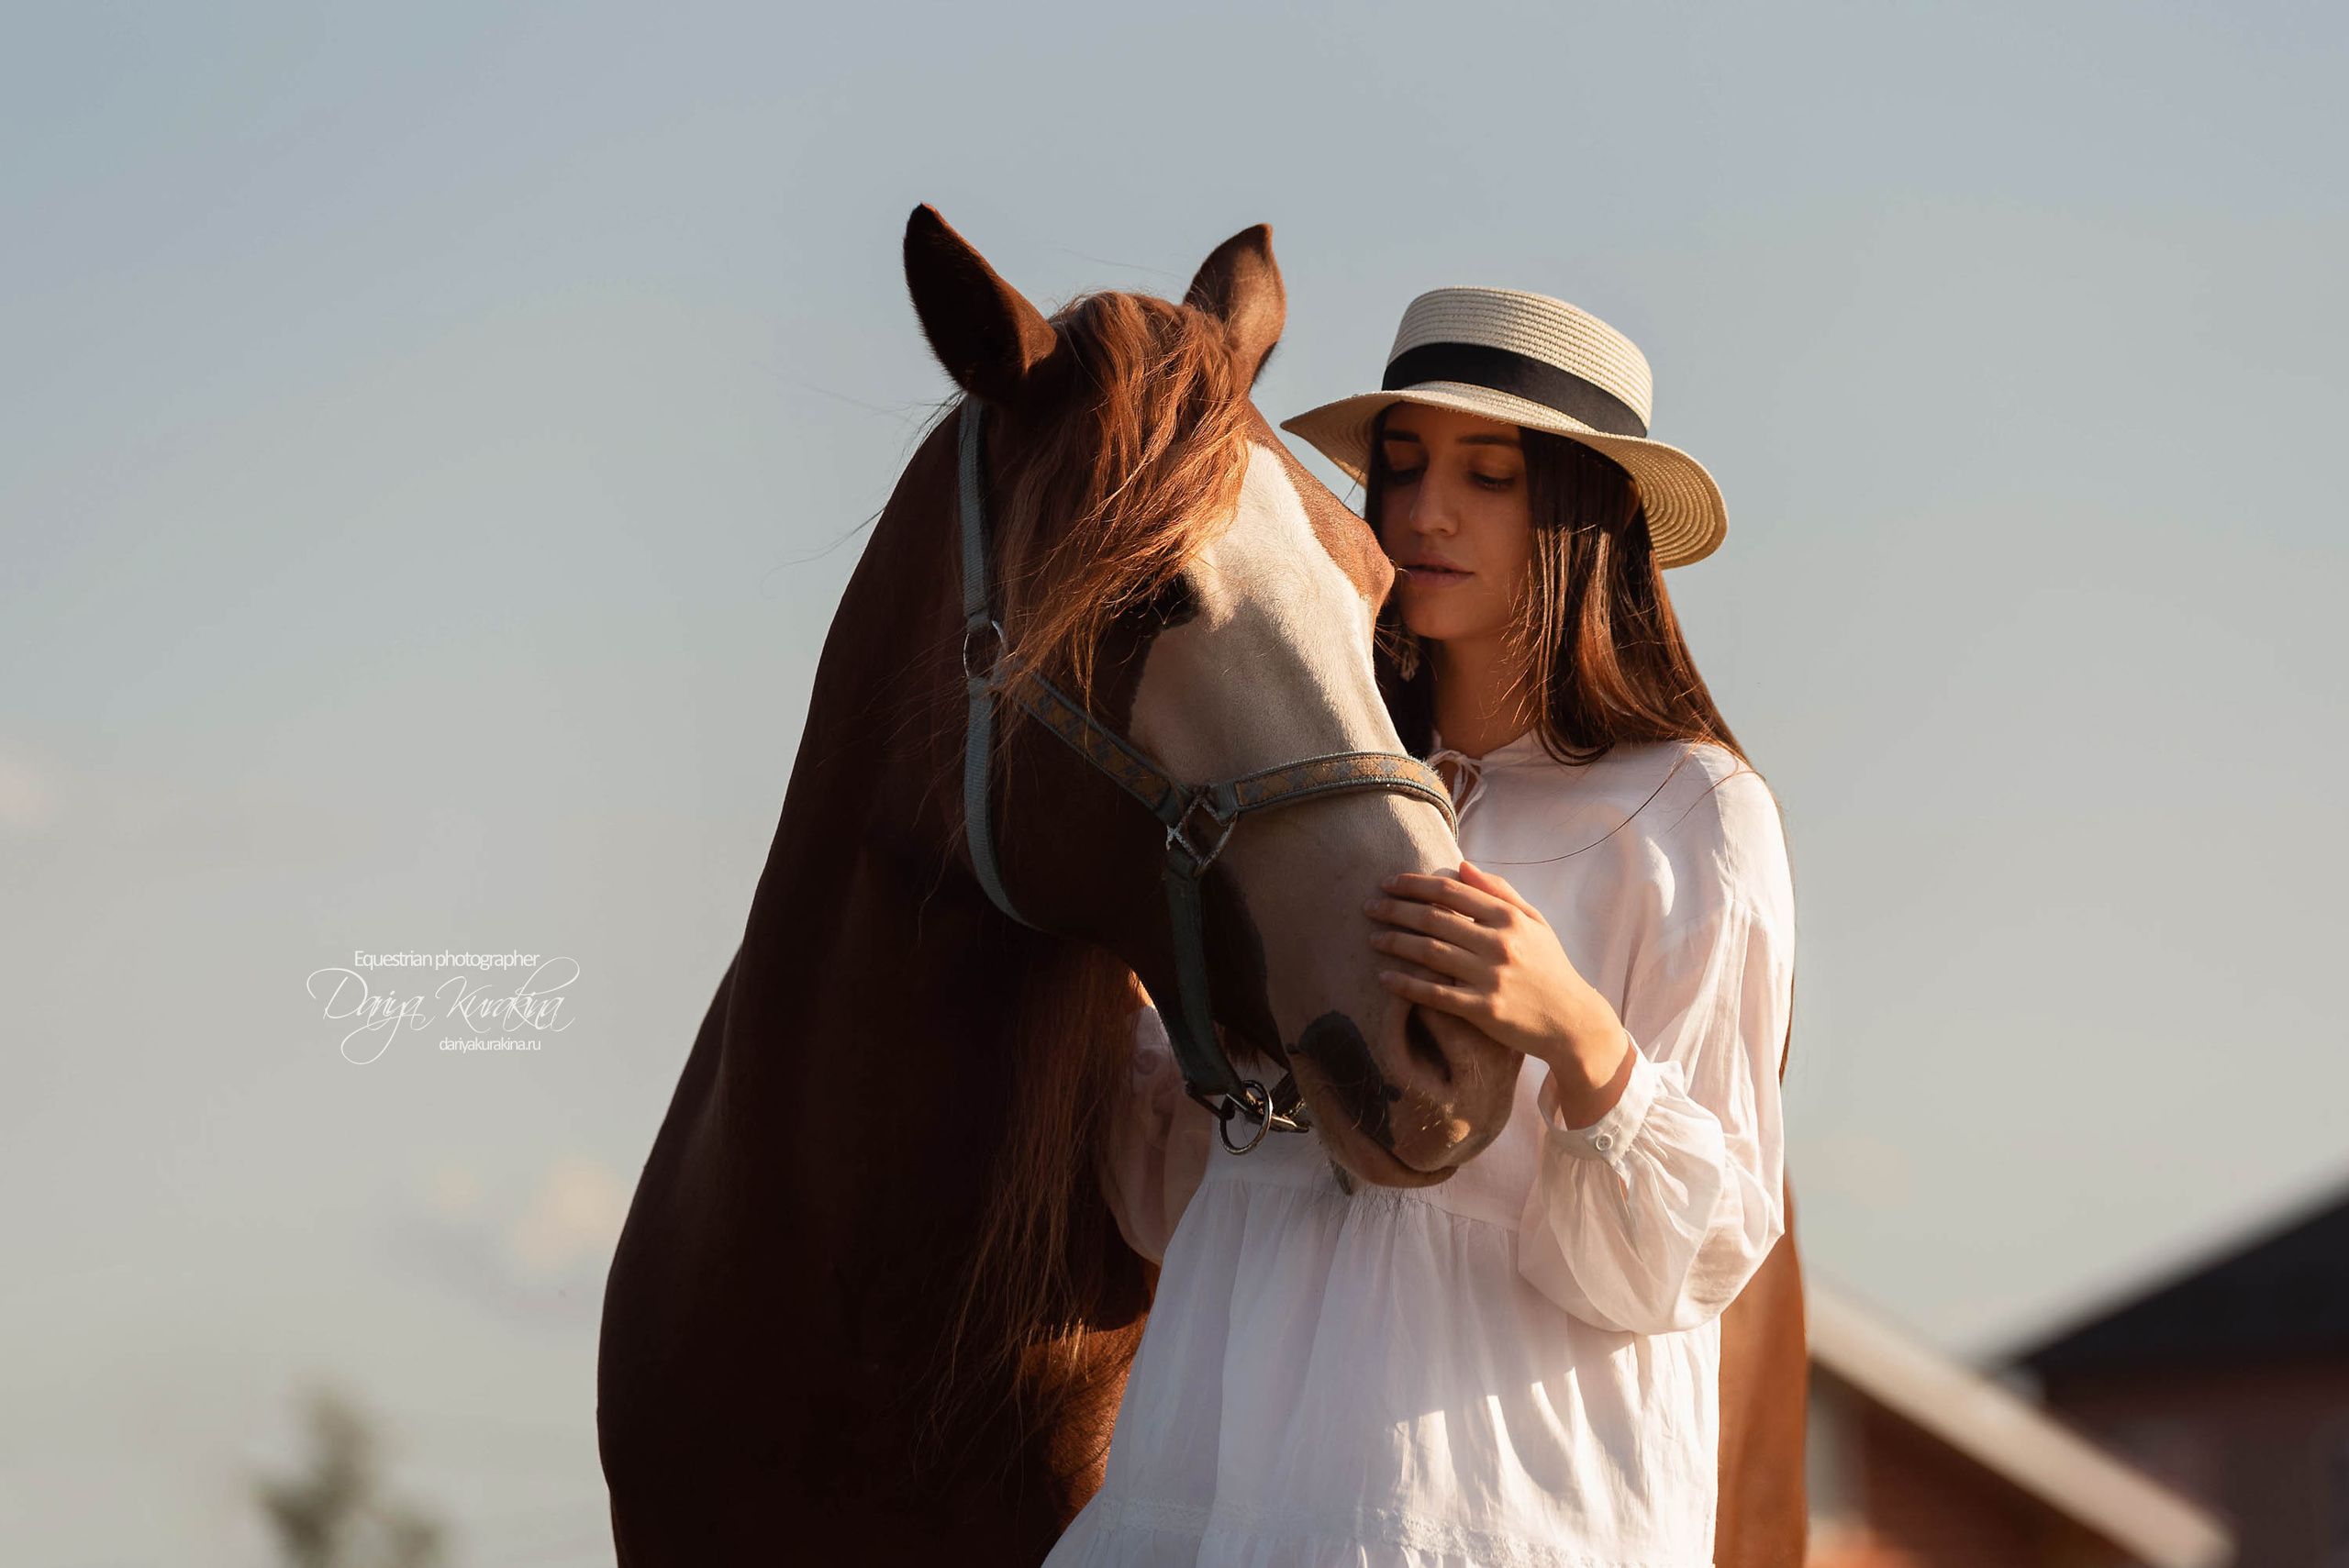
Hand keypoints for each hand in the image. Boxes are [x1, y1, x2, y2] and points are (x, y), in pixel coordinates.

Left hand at [1365, 861, 1633, 1127]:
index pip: (1450, 891)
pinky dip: (1406, 984)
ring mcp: (1491, 977)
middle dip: (1395, 910)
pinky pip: (1435, 994)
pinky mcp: (1484, 1010)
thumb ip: (1499, 892)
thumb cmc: (1549, 967)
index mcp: (1509, 918)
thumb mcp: (1534, 923)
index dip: (1413, 884)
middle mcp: (1499, 944)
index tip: (1388, 882)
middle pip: (1433, 919)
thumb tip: (1461, 866)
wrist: (1571, 1020)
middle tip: (1369, 907)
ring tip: (1372, 938)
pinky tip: (1384, 977)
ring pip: (1429, 953)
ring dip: (1394, 943)